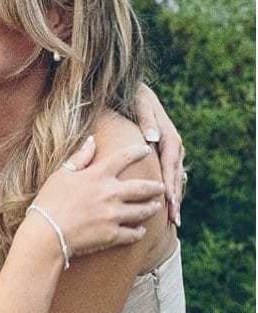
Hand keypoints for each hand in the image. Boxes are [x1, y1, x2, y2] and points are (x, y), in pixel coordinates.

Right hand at [29, 136, 165, 260]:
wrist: (46, 232)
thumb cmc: (49, 201)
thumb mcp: (61, 175)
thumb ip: (79, 158)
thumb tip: (91, 140)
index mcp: (97, 176)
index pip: (123, 158)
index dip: (137, 152)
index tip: (147, 150)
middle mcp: (110, 194)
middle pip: (142, 187)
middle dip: (155, 186)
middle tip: (161, 186)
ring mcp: (113, 215)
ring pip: (142, 210)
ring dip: (151, 208)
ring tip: (156, 206)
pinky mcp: (113, 235)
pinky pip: (133, 234)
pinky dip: (139, 232)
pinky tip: (140, 231)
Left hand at [132, 83, 184, 225]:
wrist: (138, 93)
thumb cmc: (137, 100)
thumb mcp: (141, 106)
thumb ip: (146, 120)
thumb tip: (151, 136)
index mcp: (169, 138)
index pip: (170, 165)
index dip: (170, 185)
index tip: (169, 201)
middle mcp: (173, 147)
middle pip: (175, 177)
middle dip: (175, 199)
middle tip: (175, 219)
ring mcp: (170, 152)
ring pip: (174, 179)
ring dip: (174, 199)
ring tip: (174, 220)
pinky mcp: (164, 155)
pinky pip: (168, 176)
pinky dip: (169, 191)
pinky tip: (168, 207)